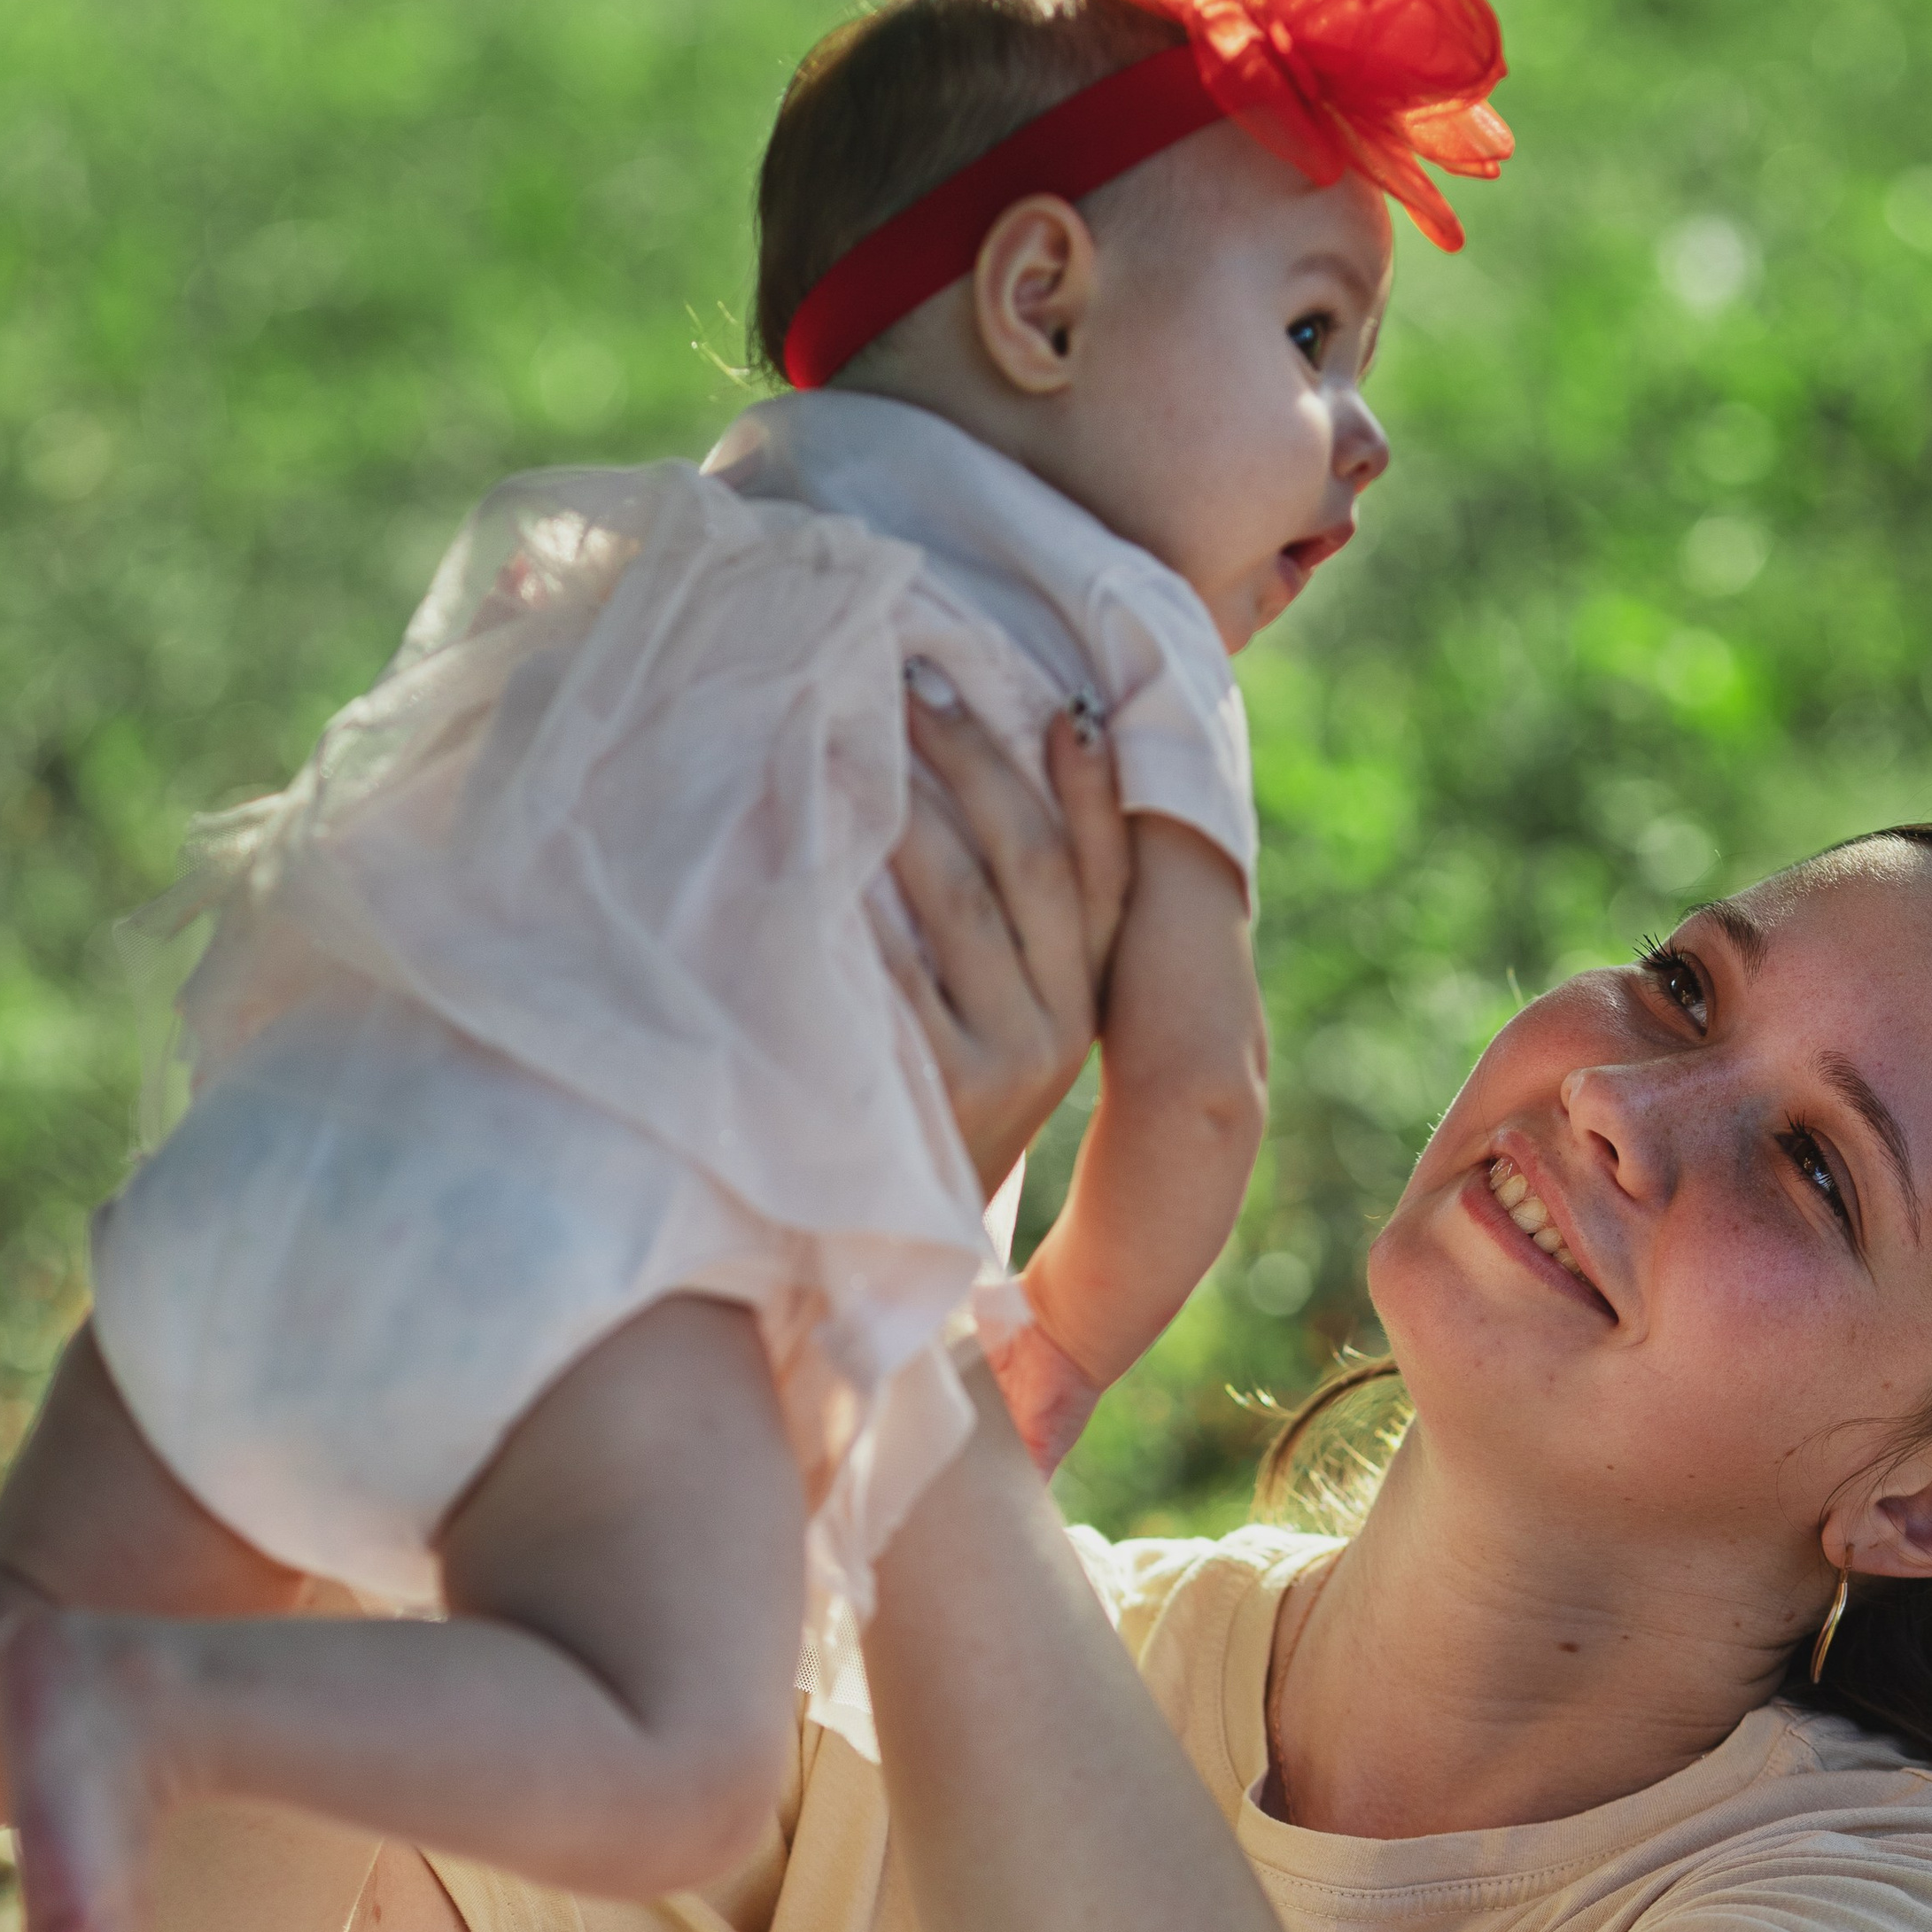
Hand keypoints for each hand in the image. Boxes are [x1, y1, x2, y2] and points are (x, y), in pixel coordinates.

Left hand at [881, 677, 1129, 1200]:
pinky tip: (826, 826)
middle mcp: (1058, 1033)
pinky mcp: (940, 1087)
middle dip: (976, 759)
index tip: (1067, 705)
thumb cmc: (917, 1109)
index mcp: (1082, 1006)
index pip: (1105, 875)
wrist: (877, 1250)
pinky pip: (903, 960)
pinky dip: (868, 884)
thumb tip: (984, 795)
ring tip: (855, 725)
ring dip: (911, 797)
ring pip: (968, 895)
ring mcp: (1005, 1062)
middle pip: (1032, 861)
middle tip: (915, 680)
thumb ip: (996, 937)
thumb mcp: (983, 1027)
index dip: (1091, 789)